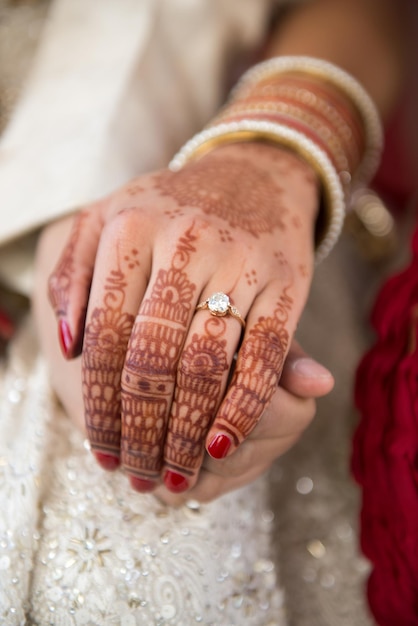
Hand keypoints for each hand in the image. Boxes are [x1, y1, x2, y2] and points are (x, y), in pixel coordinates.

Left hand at [47, 142, 318, 492]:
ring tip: (175, 475)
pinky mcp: (287, 281)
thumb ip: (73, 274)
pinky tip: (223, 444)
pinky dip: (245, 406)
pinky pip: (266, 353)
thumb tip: (69, 345)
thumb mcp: (107, 218)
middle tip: (137, 475)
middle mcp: (185, 242)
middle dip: (142, 430)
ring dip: (187, 431)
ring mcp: (240, 261)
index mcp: (130, 228)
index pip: (106, 334)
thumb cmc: (171, 207)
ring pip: (206, 363)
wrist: (255, 173)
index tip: (100, 450)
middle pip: (153, 357)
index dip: (101, 402)